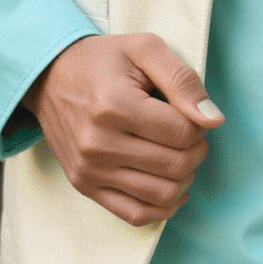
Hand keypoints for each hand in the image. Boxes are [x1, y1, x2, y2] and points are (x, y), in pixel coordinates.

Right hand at [25, 33, 223, 227]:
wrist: (49, 77)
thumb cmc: (103, 60)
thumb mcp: (145, 49)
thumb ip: (183, 80)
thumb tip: (213, 119)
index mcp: (114, 105)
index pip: (183, 133)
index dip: (201, 124)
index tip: (192, 112)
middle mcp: (98, 143)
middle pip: (176, 165)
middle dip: (197, 151)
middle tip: (191, 133)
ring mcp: (89, 169)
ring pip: (162, 194)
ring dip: (185, 178)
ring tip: (180, 155)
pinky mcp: (84, 186)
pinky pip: (136, 215)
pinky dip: (163, 208)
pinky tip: (171, 187)